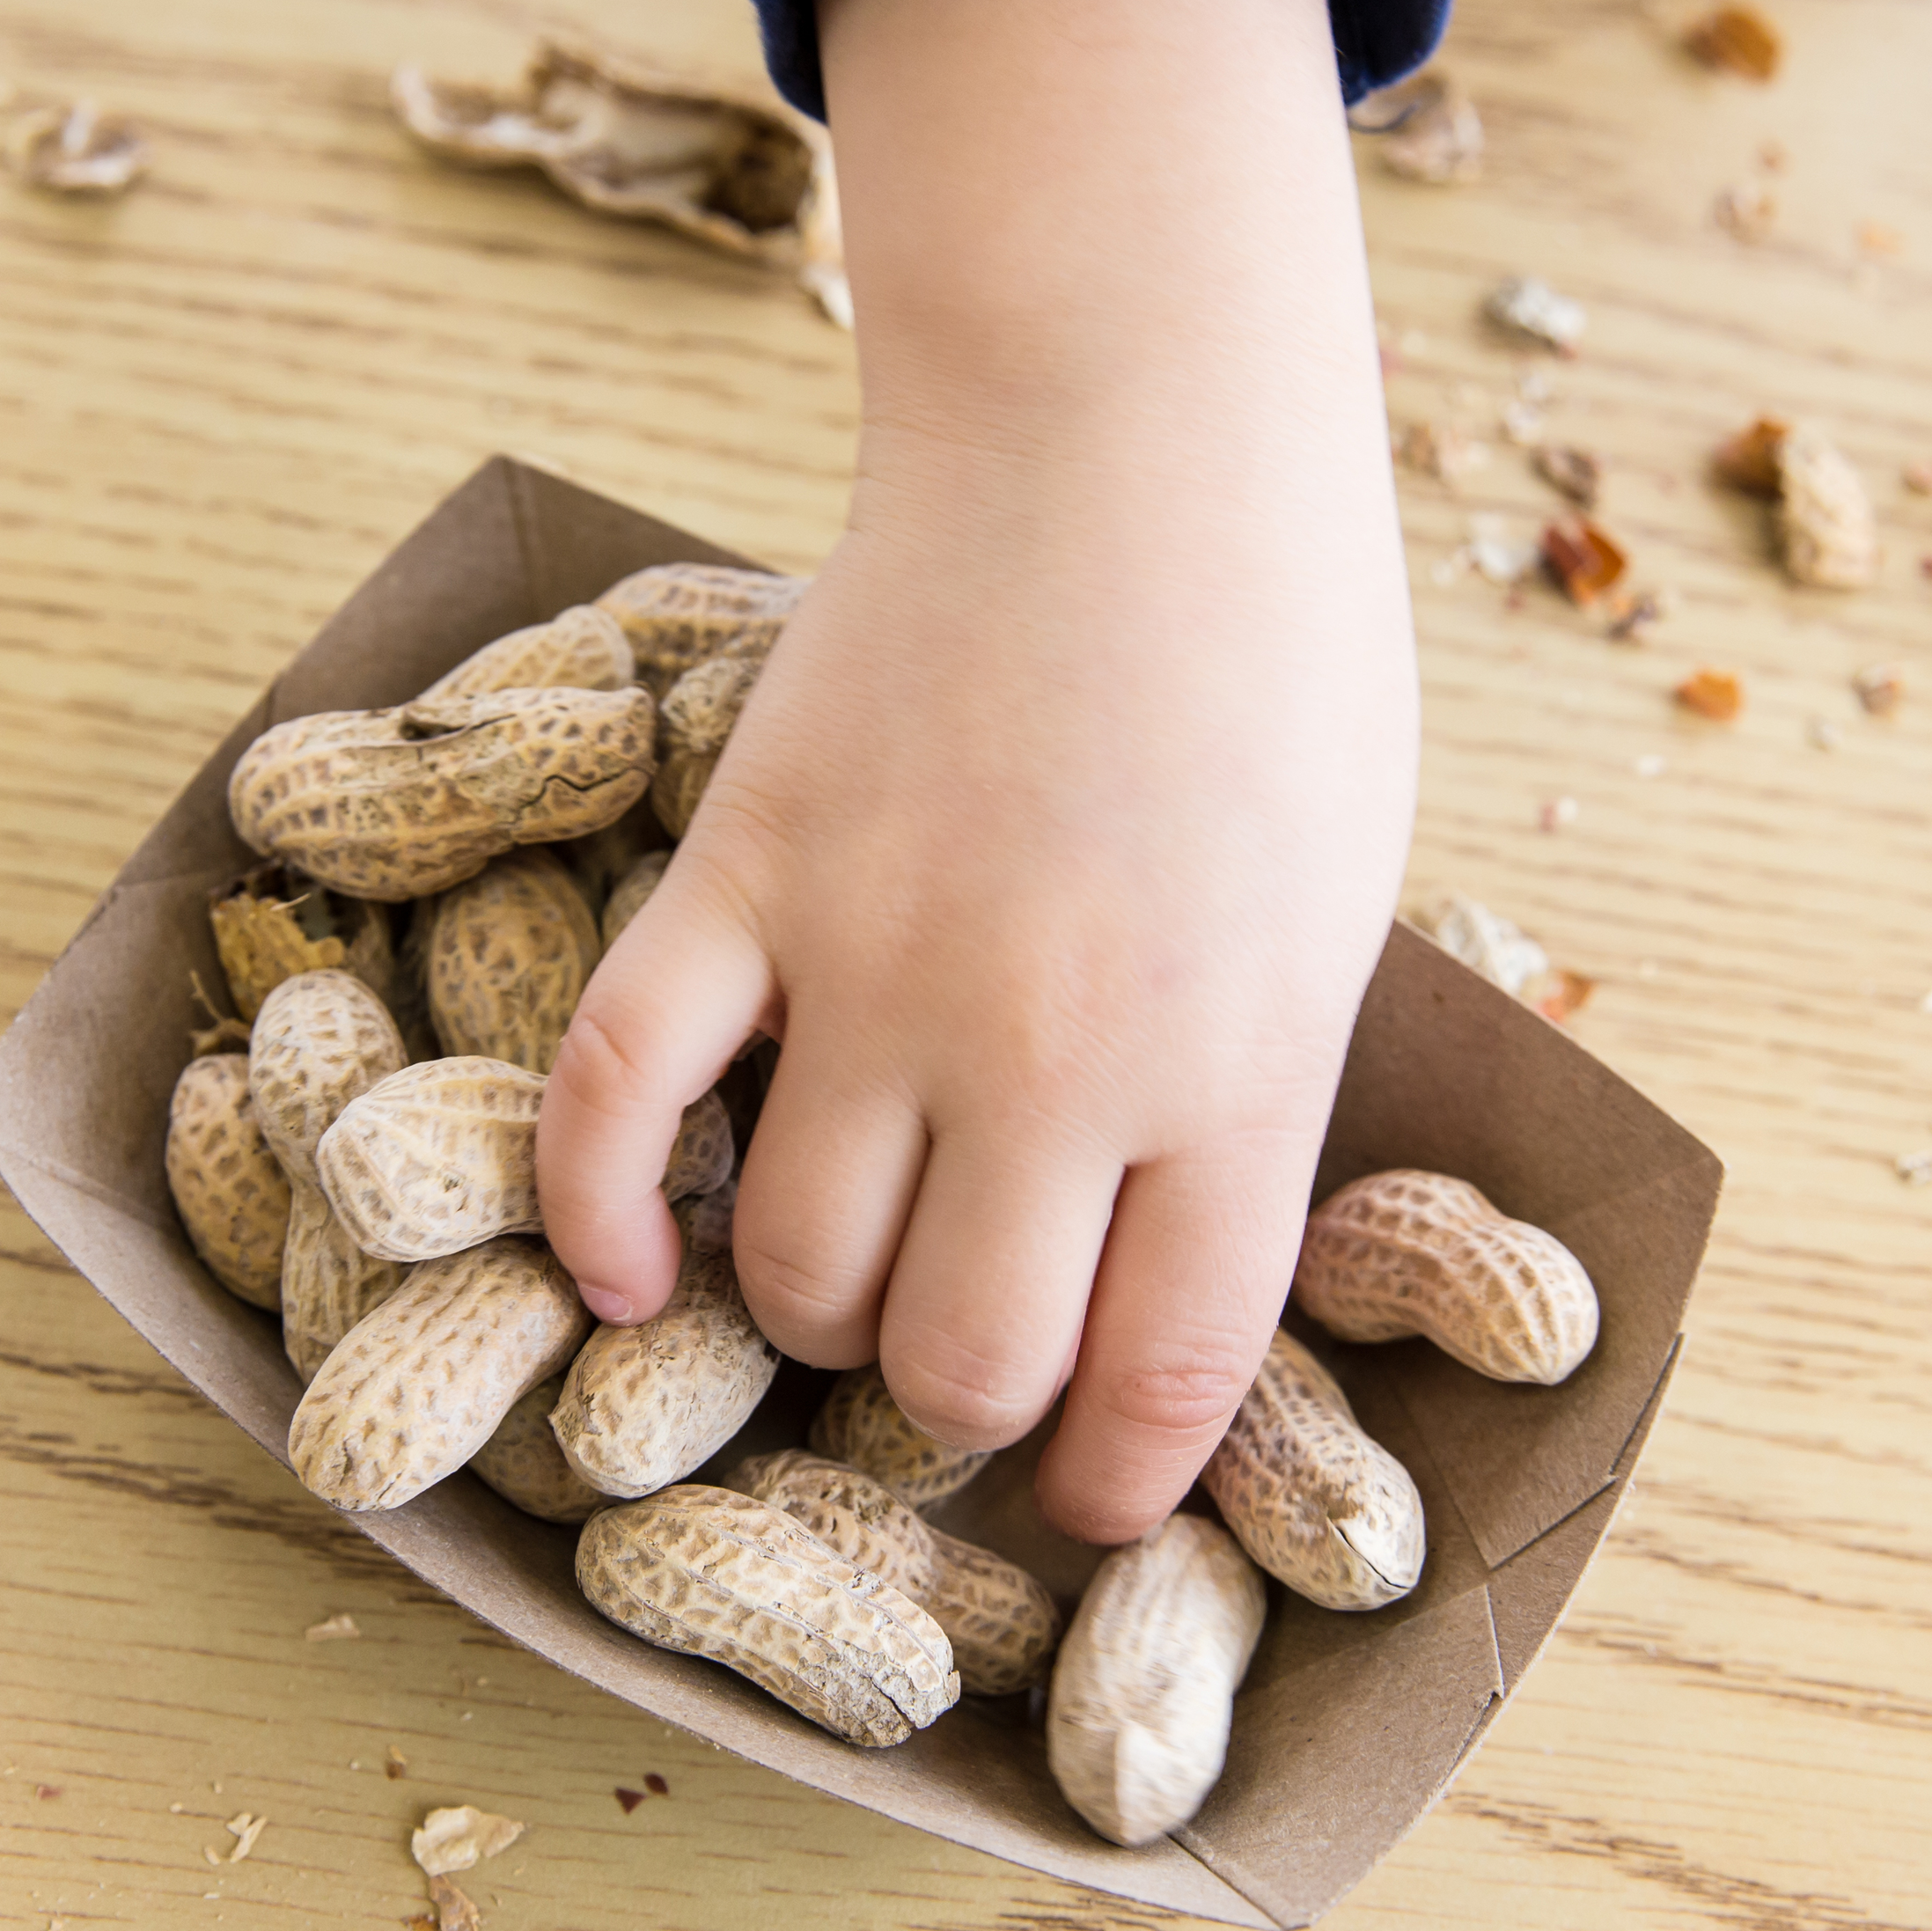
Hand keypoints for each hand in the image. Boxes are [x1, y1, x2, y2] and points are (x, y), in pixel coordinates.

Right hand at [534, 0, 1418, 1541]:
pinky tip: (619, 1271)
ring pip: (795, 1265)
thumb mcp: (1336, 907)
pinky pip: (614, 1092)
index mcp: (1234, 1064)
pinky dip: (595, 1211)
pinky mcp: (744, 869)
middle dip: (957, 1402)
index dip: (1113, 1480)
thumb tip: (1168, 1281)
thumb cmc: (1274, 659)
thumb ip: (1249, 1101)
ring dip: (809, 1313)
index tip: (1082, 1502)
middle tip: (958, 1361)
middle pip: (961, 1357)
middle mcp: (1054, 1048)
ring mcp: (879, 957)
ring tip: (838, 1270)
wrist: (1130, 428)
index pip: (1163, 1373)